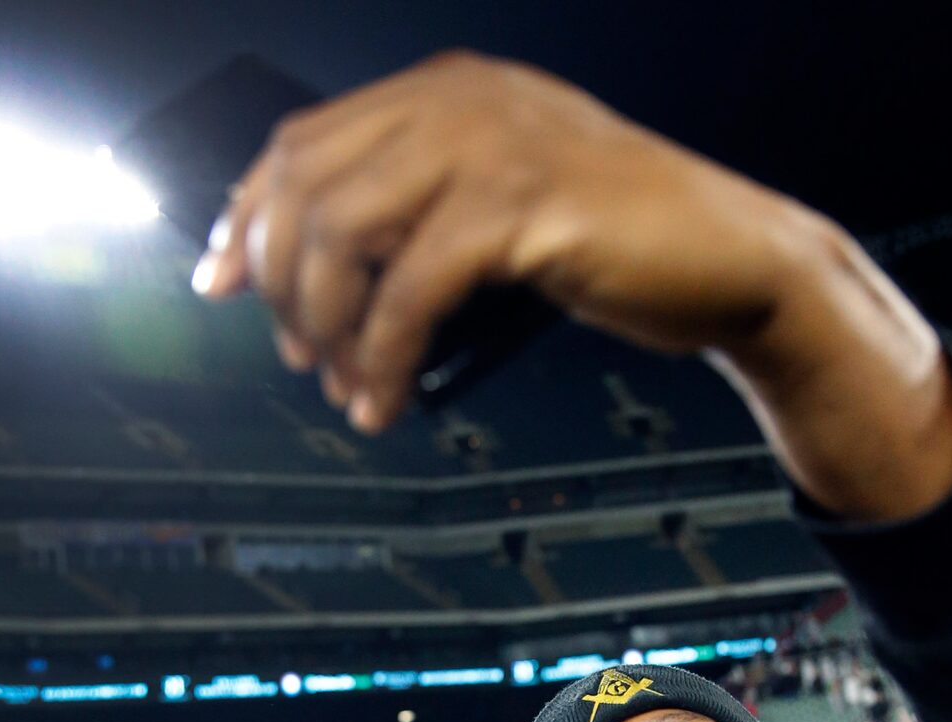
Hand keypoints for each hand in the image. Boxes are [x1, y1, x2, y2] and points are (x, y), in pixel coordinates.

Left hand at [195, 54, 951, 517]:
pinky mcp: (523, 206)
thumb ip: (423, 210)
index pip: (301, 141)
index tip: (218, 281)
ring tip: (344, 387)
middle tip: (297, 355)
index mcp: (445, 91)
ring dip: (326, 326)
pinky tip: (385, 401)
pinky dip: (384, 356)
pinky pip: (410, 288)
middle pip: (305, 183)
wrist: (733, 259)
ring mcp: (491, 146)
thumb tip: (331, 266)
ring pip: (345, 232)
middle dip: (281, 283)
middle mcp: (458, 100)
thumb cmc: (619, 243)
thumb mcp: (505, 207)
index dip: (245, 216)